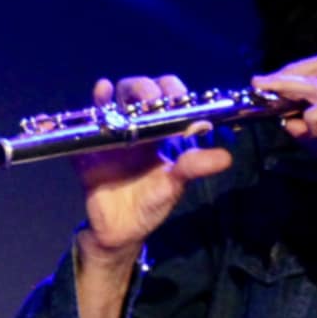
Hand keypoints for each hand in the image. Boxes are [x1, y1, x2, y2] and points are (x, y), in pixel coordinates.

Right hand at [73, 76, 232, 261]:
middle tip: (152, 102)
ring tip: (129, 98)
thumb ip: (195, 167)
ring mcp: (114, 131)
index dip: (173, 91)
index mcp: (162, 131)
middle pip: (142, 91)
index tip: (177, 98)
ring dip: (123, 90)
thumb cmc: (151, 204)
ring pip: (117, 97)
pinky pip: (91, 116)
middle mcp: (138, 126)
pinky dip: (98, 98)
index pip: (169, 98)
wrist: (120, 229)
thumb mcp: (175, 185)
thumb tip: (226, 157)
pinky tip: (103, 89)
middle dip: (147, 88)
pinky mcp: (91, 142)